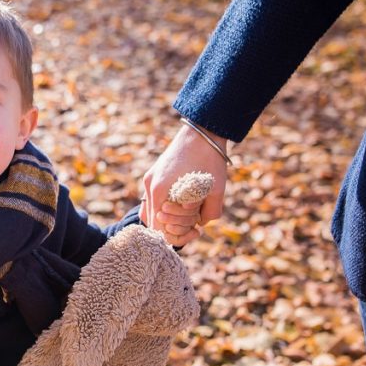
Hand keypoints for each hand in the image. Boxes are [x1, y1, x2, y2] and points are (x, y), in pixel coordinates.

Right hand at [143, 121, 228, 245]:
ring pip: (152, 210)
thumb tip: (200, 225)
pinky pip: (153, 199)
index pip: (158, 227)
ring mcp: (149, 179)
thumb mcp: (216, 189)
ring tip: (191, 211)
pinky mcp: (153, 174)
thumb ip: (210, 213)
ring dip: (169, 216)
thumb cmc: (209, 159)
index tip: (195, 231)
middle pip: (154, 221)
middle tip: (196, 221)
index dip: (176, 235)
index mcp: (160, 190)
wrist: (202, 130)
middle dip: (175, 226)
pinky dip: (165, 206)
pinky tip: (182, 204)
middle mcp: (150, 185)